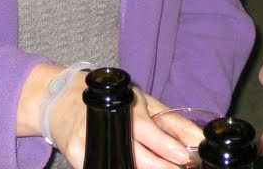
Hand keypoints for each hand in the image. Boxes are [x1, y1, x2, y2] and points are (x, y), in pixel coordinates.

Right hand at [51, 80, 193, 168]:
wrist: (64, 100)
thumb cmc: (113, 100)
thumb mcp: (144, 104)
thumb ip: (171, 122)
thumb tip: (199, 138)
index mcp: (124, 106)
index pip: (146, 128)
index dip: (164, 144)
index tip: (183, 156)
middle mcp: (106, 123)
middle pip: (135, 154)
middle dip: (160, 166)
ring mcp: (90, 141)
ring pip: (120, 164)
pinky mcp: (77, 156)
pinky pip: (104, 167)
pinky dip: (121, 168)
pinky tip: (132, 167)